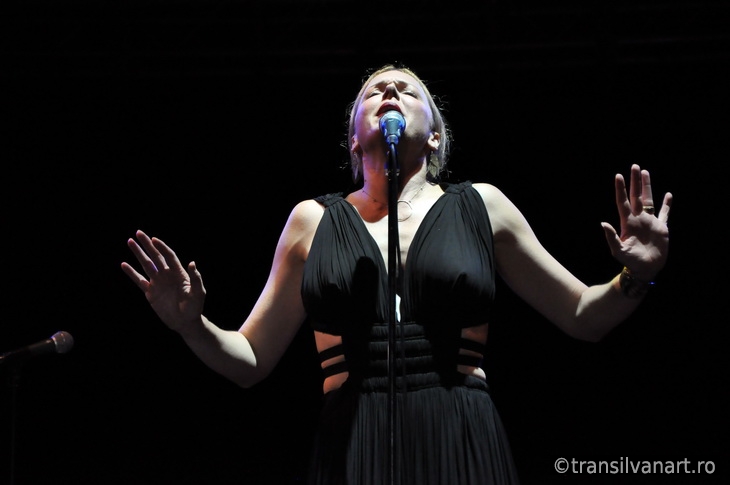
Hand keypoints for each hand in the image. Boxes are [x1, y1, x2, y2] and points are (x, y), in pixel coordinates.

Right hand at [121, 230, 205, 332]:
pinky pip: (139, 280)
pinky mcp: (150, 293)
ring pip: (146, 265)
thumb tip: (192, 263)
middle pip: (156, 257)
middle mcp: (167, 275)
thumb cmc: (195, 307)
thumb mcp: (199, 293)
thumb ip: (196, 278)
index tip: (153, 239)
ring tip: (130, 242)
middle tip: (138, 233)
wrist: (185, 322)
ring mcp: (158, 283)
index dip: (162, 247)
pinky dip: (131, 273)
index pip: (169, 256)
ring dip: (138, 254)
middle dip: (147, 245)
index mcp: (179, 273)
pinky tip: (124, 264)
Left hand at [601, 164, 671, 280]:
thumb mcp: (618, 251)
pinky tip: (668, 195)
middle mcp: (638, 219)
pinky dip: (666, 205)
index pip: (623, 202)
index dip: (620, 189)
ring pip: (649, 200)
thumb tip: (603, 223)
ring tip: (645, 172)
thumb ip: (611, 237)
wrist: (645, 269)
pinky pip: (664, 213)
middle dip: (635, 182)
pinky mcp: (661, 228)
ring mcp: (650, 222)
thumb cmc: (630, 262)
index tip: (618, 176)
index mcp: (628, 223)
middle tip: (634, 166)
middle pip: (636, 196)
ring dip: (647, 186)